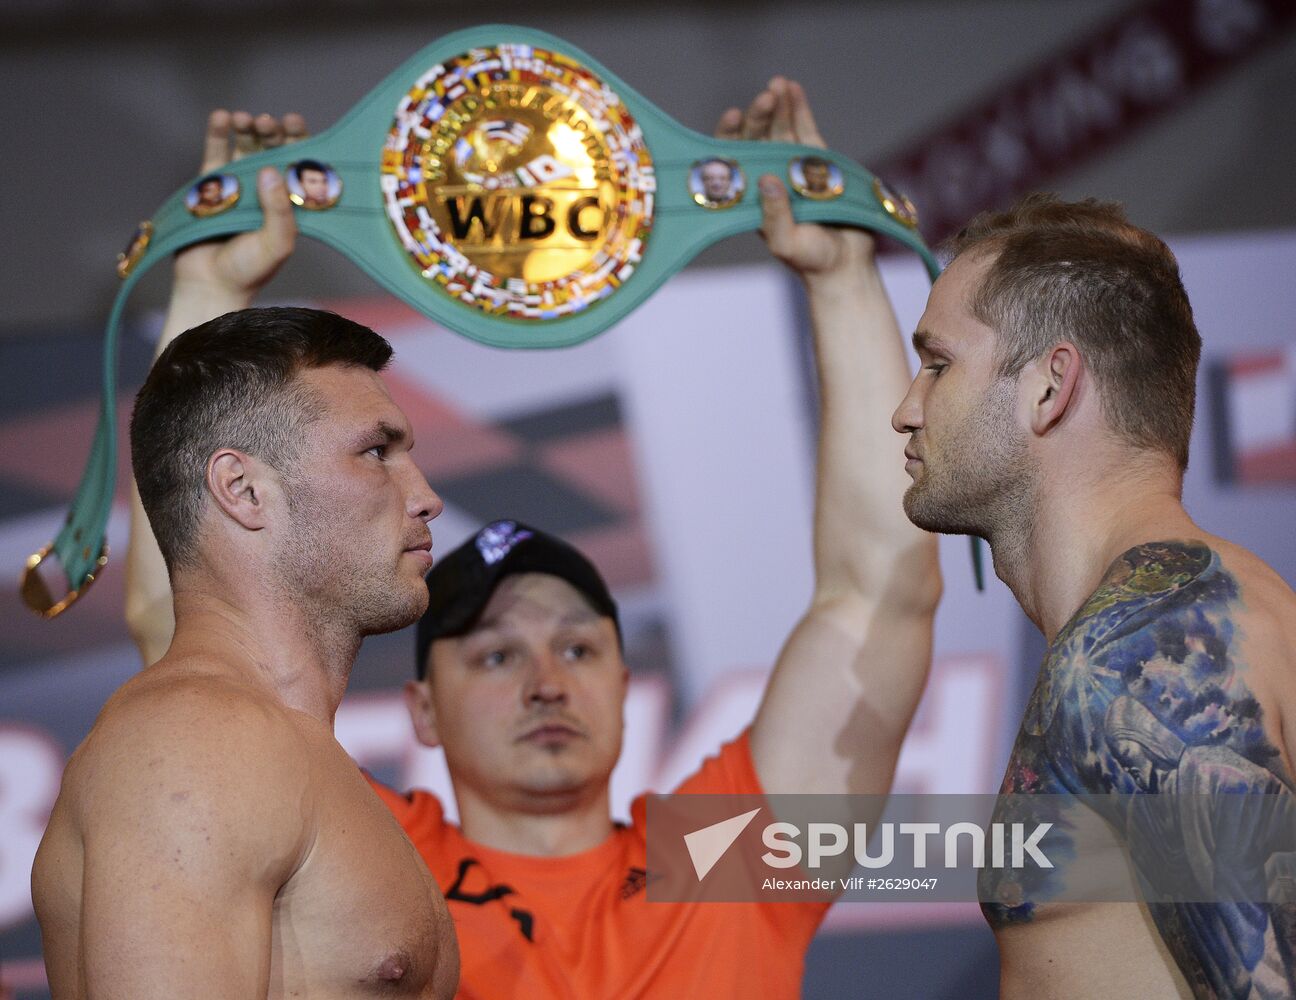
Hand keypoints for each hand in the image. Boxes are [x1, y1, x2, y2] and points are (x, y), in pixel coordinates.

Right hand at [172, 110, 305, 301]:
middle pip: (273, 151)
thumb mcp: (277, 243)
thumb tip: (270, 170)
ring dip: (247, 129)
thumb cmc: (250, 270)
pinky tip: (221, 117)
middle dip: (272, 132)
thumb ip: (279, 211)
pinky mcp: (211, 186)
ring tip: (243, 118)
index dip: (300, 142)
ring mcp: (240, 187)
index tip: (294, 123)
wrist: (209, 284)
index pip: (299, 166)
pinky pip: (216, 154)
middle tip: (267, 122)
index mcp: (291, 205)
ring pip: (246, 148)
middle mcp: (268, 192)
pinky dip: (219, 134)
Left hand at [715, 78, 874, 281]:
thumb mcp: (787, 243)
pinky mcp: (817, 164)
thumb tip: (766, 180)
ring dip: (777, 106)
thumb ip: (775, 216)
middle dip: (759, 116)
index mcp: (751, 198)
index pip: (732, 160)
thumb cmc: (811, 261)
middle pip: (757, 139)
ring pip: (780, 131)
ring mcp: (791, 169)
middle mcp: (767, 180)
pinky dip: (799, 111)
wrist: (846, 265)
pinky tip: (793, 89)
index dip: (730, 136)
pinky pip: (805, 132)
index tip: (734, 115)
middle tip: (765, 97)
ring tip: (778, 83)